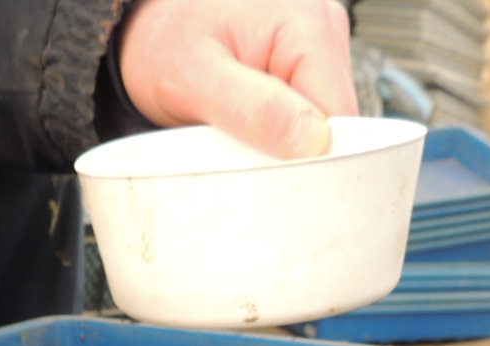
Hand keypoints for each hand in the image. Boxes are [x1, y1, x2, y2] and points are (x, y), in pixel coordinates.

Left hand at [117, 0, 356, 158]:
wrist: (147, 32)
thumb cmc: (163, 43)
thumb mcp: (194, 77)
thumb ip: (252, 109)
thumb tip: (313, 140)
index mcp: (308, 25)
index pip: (342, 119)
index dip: (313, 159)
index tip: (271, 176)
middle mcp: (322, 32)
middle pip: (337, 124)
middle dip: (295, 152)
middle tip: (242, 153)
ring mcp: (316, 51)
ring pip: (321, 127)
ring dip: (284, 144)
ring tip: (238, 132)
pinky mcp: (303, 70)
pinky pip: (305, 119)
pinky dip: (278, 135)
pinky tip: (248, 126)